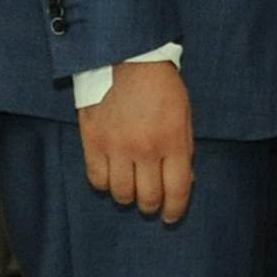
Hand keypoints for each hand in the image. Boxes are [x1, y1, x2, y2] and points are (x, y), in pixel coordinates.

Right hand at [78, 60, 193, 222]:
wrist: (126, 59)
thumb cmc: (160, 86)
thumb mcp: (183, 115)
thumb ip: (183, 149)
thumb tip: (183, 180)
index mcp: (173, 142)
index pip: (177, 189)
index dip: (175, 209)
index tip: (171, 217)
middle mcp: (145, 150)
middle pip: (148, 197)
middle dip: (152, 206)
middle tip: (151, 204)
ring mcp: (117, 148)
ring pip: (121, 193)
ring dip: (128, 196)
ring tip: (131, 187)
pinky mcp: (93, 143)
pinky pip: (97, 179)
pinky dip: (104, 183)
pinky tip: (111, 175)